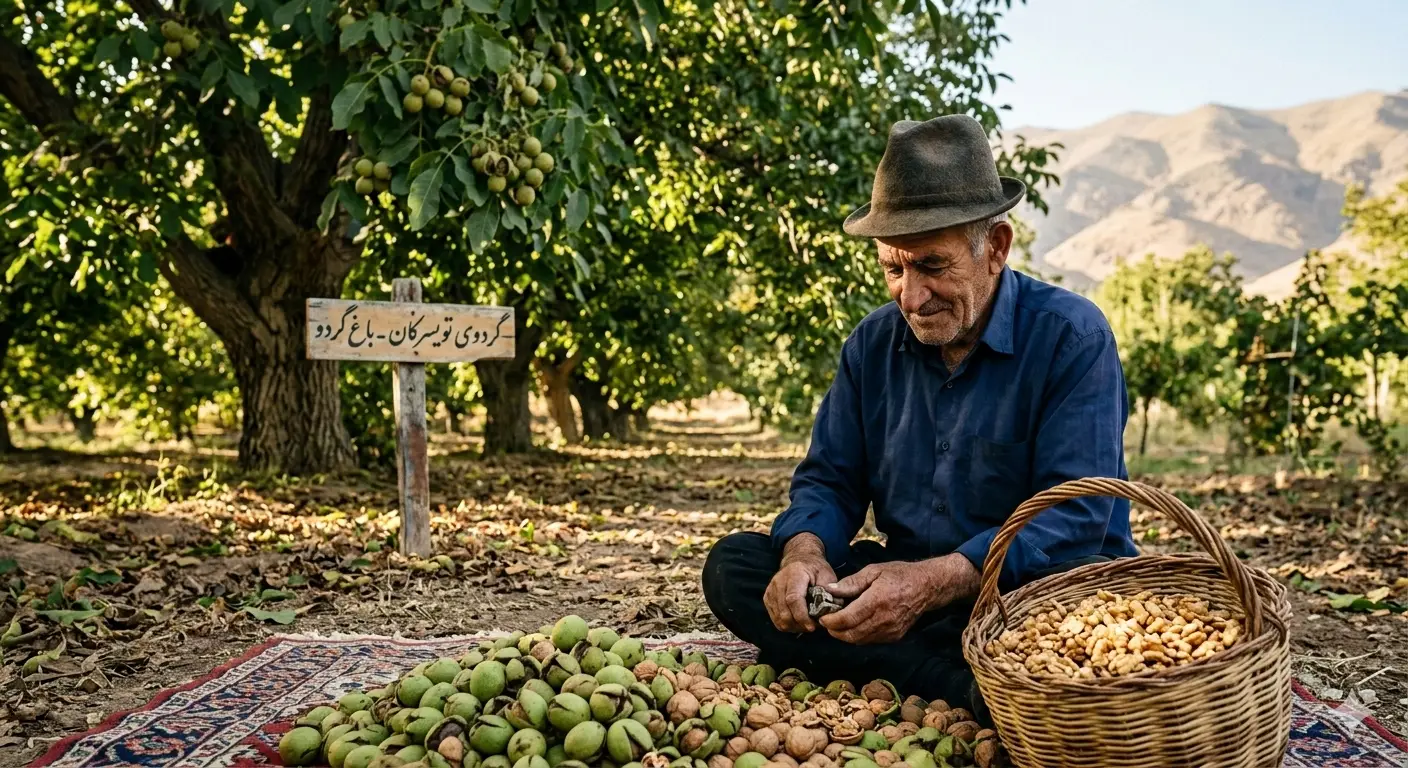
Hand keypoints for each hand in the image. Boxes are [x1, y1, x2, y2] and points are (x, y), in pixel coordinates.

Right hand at [764, 534, 836, 632]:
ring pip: (779, 619)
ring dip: (794, 626)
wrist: (799, 559)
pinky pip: (775, 619)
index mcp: (794, 574)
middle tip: (813, 626)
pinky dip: (787, 625)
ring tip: (806, 624)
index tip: (812, 627)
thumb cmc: (815, 570)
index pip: (793, 598)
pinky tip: (798, 622)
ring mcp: (771, 590)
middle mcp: (779, 582)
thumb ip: (829, 593)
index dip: (802, 616)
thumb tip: (831, 612)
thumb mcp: (827, 576)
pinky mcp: (767, 598)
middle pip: (784, 612)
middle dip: (799, 625)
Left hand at [819, 554, 979, 644]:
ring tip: (837, 624)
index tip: (822, 618)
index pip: (848, 619)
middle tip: (826, 623)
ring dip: (845, 635)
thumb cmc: (899, 575)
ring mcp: (890, 630)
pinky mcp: (894, 636)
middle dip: (835, 631)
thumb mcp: (874, 570)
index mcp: (877, 600)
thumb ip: (851, 583)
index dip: (831, 621)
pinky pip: (871, 640)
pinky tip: (854, 626)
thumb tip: (830, 590)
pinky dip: (858, 636)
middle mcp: (884, 619)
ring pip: (860, 640)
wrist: (926, 587)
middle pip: (852, 634)